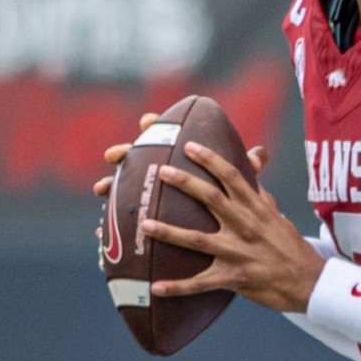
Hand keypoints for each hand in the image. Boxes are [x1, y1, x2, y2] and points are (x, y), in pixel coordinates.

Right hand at [91, 111, 270, 238]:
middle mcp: (160, 174)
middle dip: (125, 153)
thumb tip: (261, 155)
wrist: (224, 239)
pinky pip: (119, 223)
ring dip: (109, 187)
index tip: (147, 121)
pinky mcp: (141, 220)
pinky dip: (109, 227)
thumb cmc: (229, 208)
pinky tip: (99, 231)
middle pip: (138, 159)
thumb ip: (245, 172)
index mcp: (182, 162)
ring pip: (122, 188)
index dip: (155, 127)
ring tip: (100, 190)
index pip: (166, 138)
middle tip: (113, 155)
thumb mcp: (238, 191)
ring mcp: (147, 196)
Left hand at [140, 140, 322, 313]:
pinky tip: (155, 287)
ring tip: (144, 224)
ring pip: (197, 239)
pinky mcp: (233, 277)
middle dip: (185, 183)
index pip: (232, 176)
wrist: (308, 281)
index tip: (189, 146)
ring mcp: (237, 252)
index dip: (210, 159)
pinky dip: (177, 287)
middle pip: (211, 199)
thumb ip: (259, 194)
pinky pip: (200, 283)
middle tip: (162, 171)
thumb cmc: (291, 247)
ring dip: (168, 232)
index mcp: (255, 209)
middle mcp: (245, 226)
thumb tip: (251, 169)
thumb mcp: (277, 216)